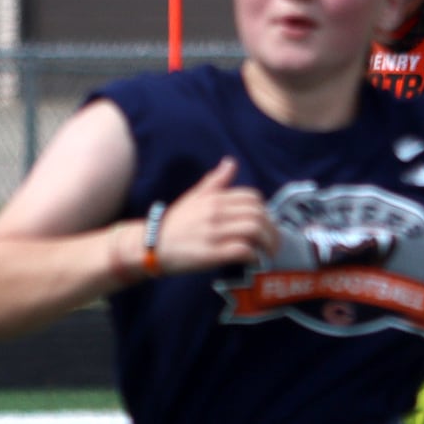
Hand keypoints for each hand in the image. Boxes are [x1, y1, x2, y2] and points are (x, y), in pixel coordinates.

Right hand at [155, 158, 276, 271]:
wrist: (150, 246)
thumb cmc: (176, 223)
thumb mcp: (194, 197)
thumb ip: (215, 181)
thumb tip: (231, 162)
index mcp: (213, 198)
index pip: (252, 197)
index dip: (265, 211)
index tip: (266, 224)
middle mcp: (215, 212)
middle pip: (258, 215)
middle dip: (272, 230)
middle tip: (273, 242)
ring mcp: (213, 232)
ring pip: (254, 230)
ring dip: (267, 244)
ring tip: (268, 253)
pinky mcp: (210, 253)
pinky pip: (242, 250)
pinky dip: (254, 256)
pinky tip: (254, 261)